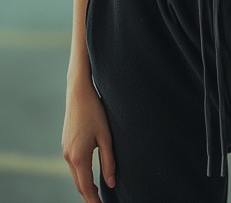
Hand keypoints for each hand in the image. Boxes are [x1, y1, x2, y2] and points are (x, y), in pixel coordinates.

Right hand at [62, 79, 115, 201]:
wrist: (79, 93)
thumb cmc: (95, 112)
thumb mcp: (106, 137)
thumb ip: (108, 161)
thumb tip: (111, 182)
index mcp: (79, 157)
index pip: (86, 187)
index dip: (94, 200)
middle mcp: (68, 156)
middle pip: (79, 184)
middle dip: (89, 196)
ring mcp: (65, 150)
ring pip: (75, 175)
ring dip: (85, 186)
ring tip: (97, 194)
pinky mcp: (65, 144)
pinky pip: (73, 165)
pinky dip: (80, 175)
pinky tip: (89, 175)